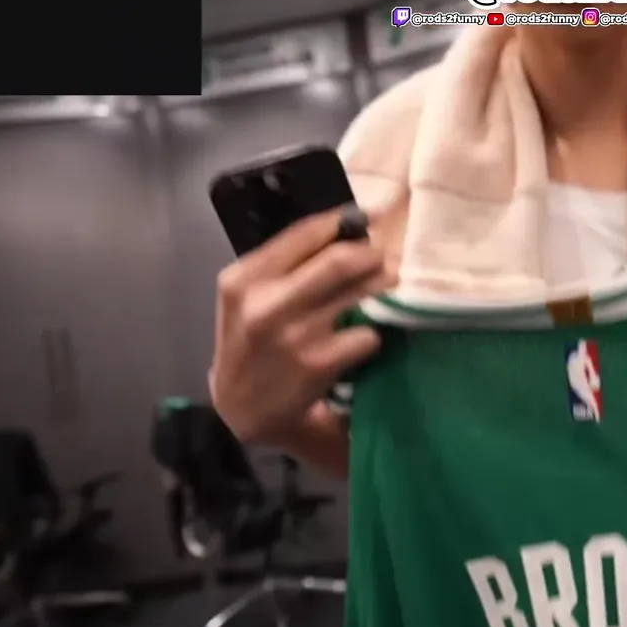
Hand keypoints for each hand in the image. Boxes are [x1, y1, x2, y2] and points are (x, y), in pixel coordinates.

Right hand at [209, 209, 392, 443]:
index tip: (368, 217)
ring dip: (380, 287)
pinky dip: (372, 333)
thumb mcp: (247, 296)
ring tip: (385, 286)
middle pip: (340, 259)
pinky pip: (367, 334)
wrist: (240, 409)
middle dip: (371, 254)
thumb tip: (345, 226)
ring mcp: (296, 334)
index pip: (305, 232)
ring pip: (359, 292)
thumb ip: (284, 263)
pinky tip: (360, 339)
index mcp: (245, 278)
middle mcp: (267, 303)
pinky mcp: (320, 363)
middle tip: (383, 258)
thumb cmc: (249, 342)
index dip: (343, 220)